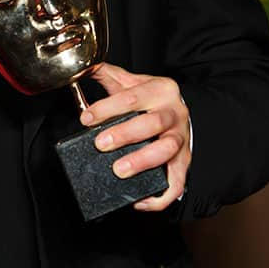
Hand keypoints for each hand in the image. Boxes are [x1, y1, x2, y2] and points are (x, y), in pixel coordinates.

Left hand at [81, 63, 190, 211]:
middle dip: (125, 134)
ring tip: (119, 171)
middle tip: (101, 144)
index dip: (107, 108)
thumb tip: (83, 66)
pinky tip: (139, 200)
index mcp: (161, 89)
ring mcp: (182, 138)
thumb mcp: (133, 82)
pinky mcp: (185, 162)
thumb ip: (109, 75)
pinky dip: (160, 196)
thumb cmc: (152, 98)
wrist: (181, 110)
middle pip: (153, 123)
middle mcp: (175, 113)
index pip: (132, 97)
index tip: (86, 119)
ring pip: (168, 151)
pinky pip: (177, 183)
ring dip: (143, 162)